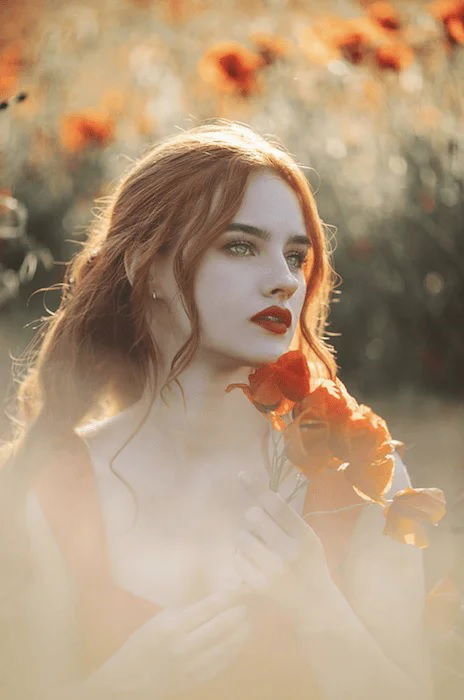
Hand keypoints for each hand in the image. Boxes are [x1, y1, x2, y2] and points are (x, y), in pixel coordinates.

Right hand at [80, 587, 250, 698]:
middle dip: (238, 614)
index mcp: (173, 626)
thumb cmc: (142, 644)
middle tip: (246, 606)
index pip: (209, 608)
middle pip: (222, 626)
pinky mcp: (197, 679)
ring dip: (241, 633)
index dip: (228, 598)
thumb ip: (186, 610)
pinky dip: (233, 651)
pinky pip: (222, 664)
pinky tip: (238, 642)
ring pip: (227, 646)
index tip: (238, 590)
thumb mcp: (159, 620)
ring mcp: (192, 666)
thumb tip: (214, 598)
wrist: (128, 681)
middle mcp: (184, 646)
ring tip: (247, 622)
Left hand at [234, 471, 334, 622]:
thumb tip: (262, 494)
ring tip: (258, 546)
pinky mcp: (259, 586)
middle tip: (259, 527)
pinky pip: (237, 559)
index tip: (241, 474)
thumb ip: (288, 519)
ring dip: (245, 537)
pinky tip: (254, 563)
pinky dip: (241, 557)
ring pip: (242, 537)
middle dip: (252, 517)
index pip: (276, 504)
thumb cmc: (310, 566)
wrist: (316, 607)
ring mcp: (274, 570)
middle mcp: (290, 552)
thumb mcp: (308, 539)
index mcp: (305, 536)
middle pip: (254, 516)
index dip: (255, 486)